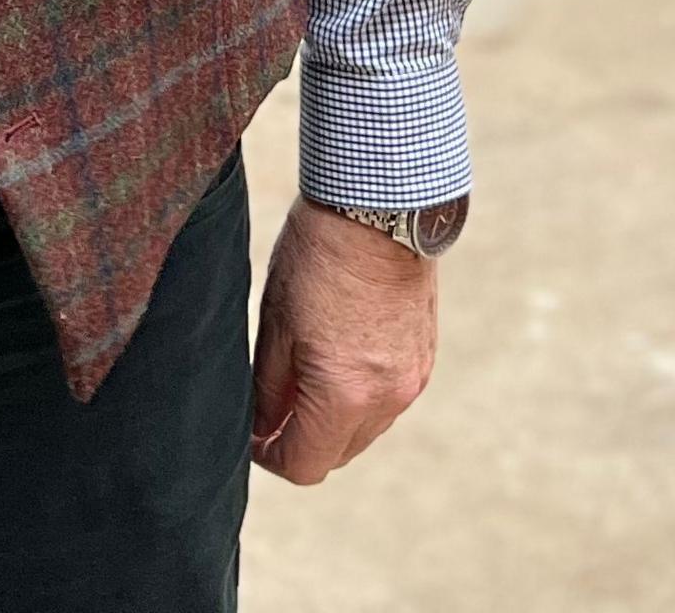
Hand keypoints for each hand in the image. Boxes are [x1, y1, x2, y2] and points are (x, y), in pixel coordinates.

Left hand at [248, 200, 437, 483]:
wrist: (378, 208)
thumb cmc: (316, 258)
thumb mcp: (275, 323)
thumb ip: (269, 388)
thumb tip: (260, 429)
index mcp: (344, 394)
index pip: (305, 466)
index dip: (270, 458)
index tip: (250, 436)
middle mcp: (387, 398)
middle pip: (337, 455)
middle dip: (301, 442)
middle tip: (270, 408)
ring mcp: (412, 379)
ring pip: (365, 430)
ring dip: (333, 420)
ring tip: (302, 376)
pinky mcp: (424, 358)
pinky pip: (388, 401)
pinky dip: (360, 396)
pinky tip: (337, 358)